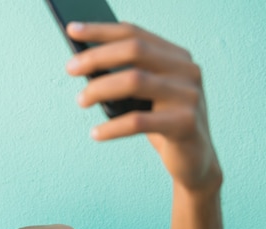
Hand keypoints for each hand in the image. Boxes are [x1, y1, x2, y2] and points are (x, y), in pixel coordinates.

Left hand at [66, 22, 220, 191]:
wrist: (195, 161)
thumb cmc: (164, 125)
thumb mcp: (148, 96)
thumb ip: (129, 76)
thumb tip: (85, 65)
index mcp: (177, 57)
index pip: (135, 34)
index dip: (101, 30)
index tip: (72, 31)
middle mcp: (187, 71)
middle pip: (135, 50)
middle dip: (97, 57)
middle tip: (70, 69)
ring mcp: (189, 96)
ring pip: (135, 81)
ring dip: (100, 89)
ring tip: (81, 101)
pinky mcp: (186, 124)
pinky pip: (138, 122)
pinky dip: (112, 127)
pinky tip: (96, 133)